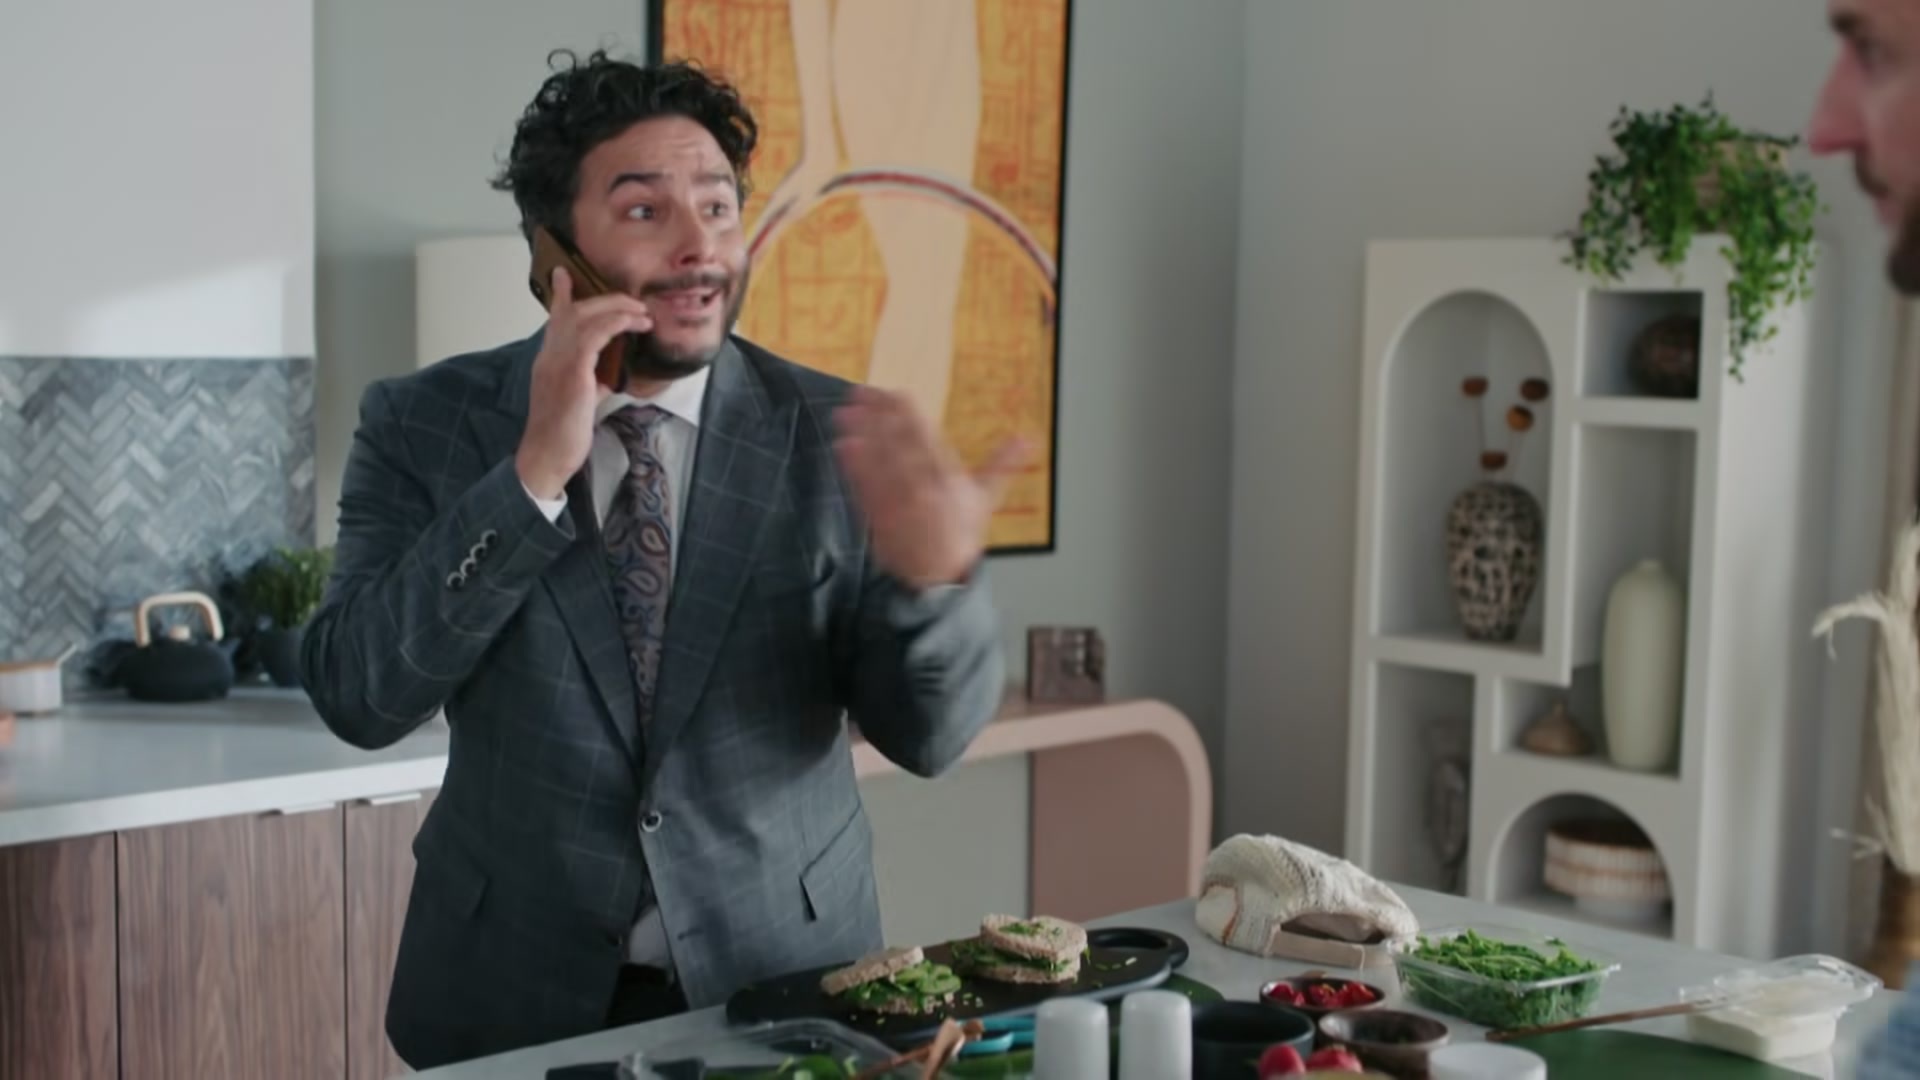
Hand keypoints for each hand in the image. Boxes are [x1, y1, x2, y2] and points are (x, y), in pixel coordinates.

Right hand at [515, 266, 652, 499]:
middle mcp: (549, 356)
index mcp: (548, 361)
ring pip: (585, 317)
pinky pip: (594, 336)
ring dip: (617, 309)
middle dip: (605, 299)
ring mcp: (558, 363)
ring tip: (641, 312)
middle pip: (573, 311)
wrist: (547, 457)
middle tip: (632, 300)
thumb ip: (592, 382)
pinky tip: (634, 325)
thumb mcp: (579, 401)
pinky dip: (615, 324)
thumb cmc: (562, 435)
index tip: (564, 274)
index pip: (554, 319)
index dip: (561, 295)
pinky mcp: (572, 374)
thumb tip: (610, 375)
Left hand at [833, 386, 1025, 590]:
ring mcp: (899, 505)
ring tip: (846, 413)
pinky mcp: (880, 518)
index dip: (910, 416)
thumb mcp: (985, 499)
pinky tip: (843, 446)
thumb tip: (1028, 439)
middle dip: (880, 419)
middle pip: (899, 448)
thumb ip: (1002, 464)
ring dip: (862, 437)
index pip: (928, 441)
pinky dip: (854, 468)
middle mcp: (924, 491)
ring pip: (879, 465)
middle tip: (862, 392)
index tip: (897, 393)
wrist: (939, 578)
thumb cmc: (961, 534)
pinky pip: (866, 489)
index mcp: (949, 482)